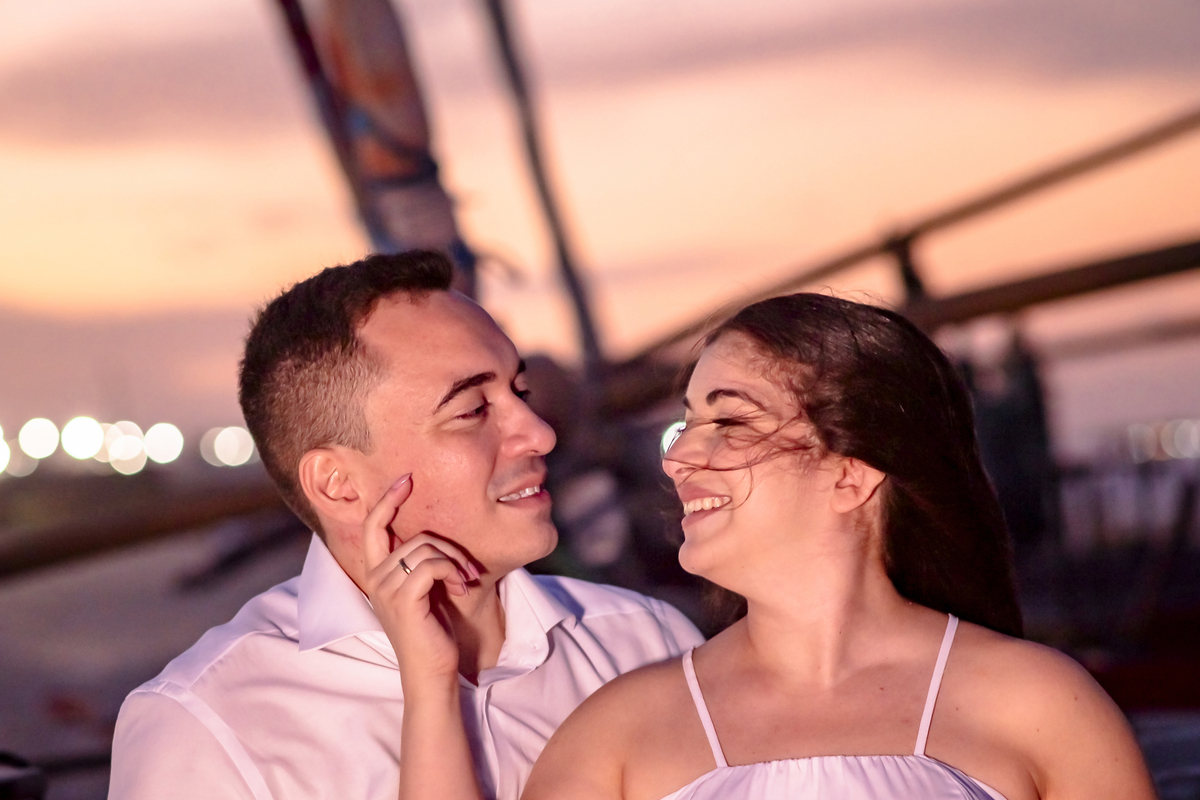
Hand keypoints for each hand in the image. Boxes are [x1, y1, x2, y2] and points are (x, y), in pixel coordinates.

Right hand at [361, 475, 479, 688]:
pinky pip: (433, 564)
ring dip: (455, 562)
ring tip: (465, 582)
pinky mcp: (404, 599)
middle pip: (415, 537)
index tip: (406, 479)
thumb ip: (421, 564)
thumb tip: (435, 537)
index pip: (373, 527)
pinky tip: (462, 588)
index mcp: (377, 575)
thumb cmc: (434, 632)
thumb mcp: (426, 591)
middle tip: (467, 569)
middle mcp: (376, 579)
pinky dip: (454, 572)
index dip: (387, 500)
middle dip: (448, 547)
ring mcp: (387, 590)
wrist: (432, 673)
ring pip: (426, 548)